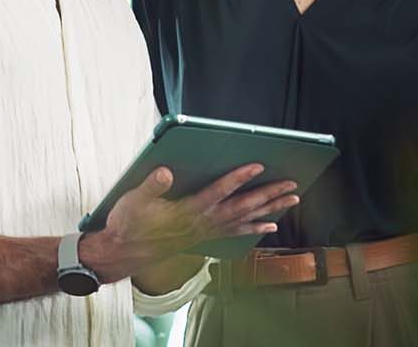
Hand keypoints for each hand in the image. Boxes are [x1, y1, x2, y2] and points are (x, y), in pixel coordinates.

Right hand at [82, 163, 299, 282]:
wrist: (124, 252)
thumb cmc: (129, 223)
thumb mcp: (134, 201)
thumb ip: (151, 186)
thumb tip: (165, 171)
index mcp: (188, 210)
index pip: (218, 191)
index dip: (238, 178)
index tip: (257, 165)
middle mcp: (203, 221)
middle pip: (242, 206)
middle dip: (268, 194)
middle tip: (292, 184)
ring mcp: (207, 230)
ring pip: (245, 218)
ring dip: (270, 208)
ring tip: (293, 199)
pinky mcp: (207, 235)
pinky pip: (237, 231)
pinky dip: (256, 227)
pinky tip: (271, 225)